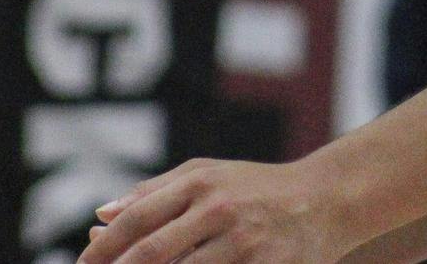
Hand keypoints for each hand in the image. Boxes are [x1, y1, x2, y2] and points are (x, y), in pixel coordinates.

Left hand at [79, 158, 357, 263]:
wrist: (326, 198)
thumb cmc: (257, 187)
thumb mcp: (209, 175)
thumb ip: (155, 191)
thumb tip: (101, 214)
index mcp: (199, 182)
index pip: (136, 219)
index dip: (102, 249)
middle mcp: (218, 208)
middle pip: (150, 252)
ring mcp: (243, 241)